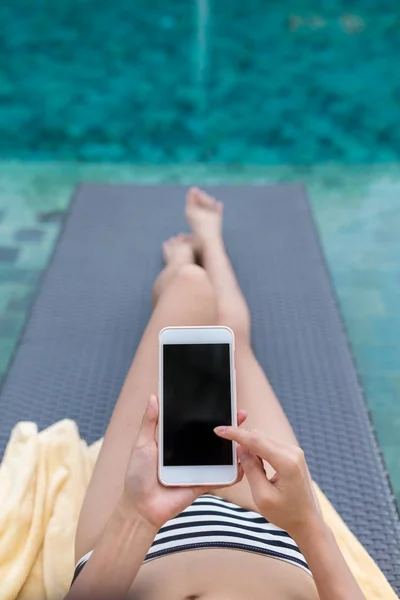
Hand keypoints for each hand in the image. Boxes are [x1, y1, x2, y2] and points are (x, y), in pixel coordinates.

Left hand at [123, 394, 245, 529]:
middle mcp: (190, 452)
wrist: (141, 507)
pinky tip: (244, 464)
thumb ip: (150, 422)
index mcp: (177, 440)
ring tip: (246, 436)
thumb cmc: (137, 475)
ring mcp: (198, 468)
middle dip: (228, 425)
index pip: (196, 424)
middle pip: (213, 437)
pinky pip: (221, 478)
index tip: (222, 401)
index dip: (209, 413)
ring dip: (234, 447)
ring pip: (220, 456)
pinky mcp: (203, 483)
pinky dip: (233, 473)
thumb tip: (154, 396)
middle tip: (240, 413)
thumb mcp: (142, 444)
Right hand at [214, 426, 321, 538]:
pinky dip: (260, 451)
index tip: (219, 430)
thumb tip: (240, 448)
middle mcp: (293, 452)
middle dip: (243, 443)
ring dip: (252, 449)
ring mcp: (295, 452)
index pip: (255, 440)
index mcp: (286, 462)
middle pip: (259, 436)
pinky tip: (260, 468)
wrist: (308, 522)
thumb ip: (250, 469)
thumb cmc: (286, 514)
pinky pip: (270, 444)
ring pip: (264, 439)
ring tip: (252, 472)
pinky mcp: (293, 454)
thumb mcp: (262, 496)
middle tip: (237, 464)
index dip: (235, 434)